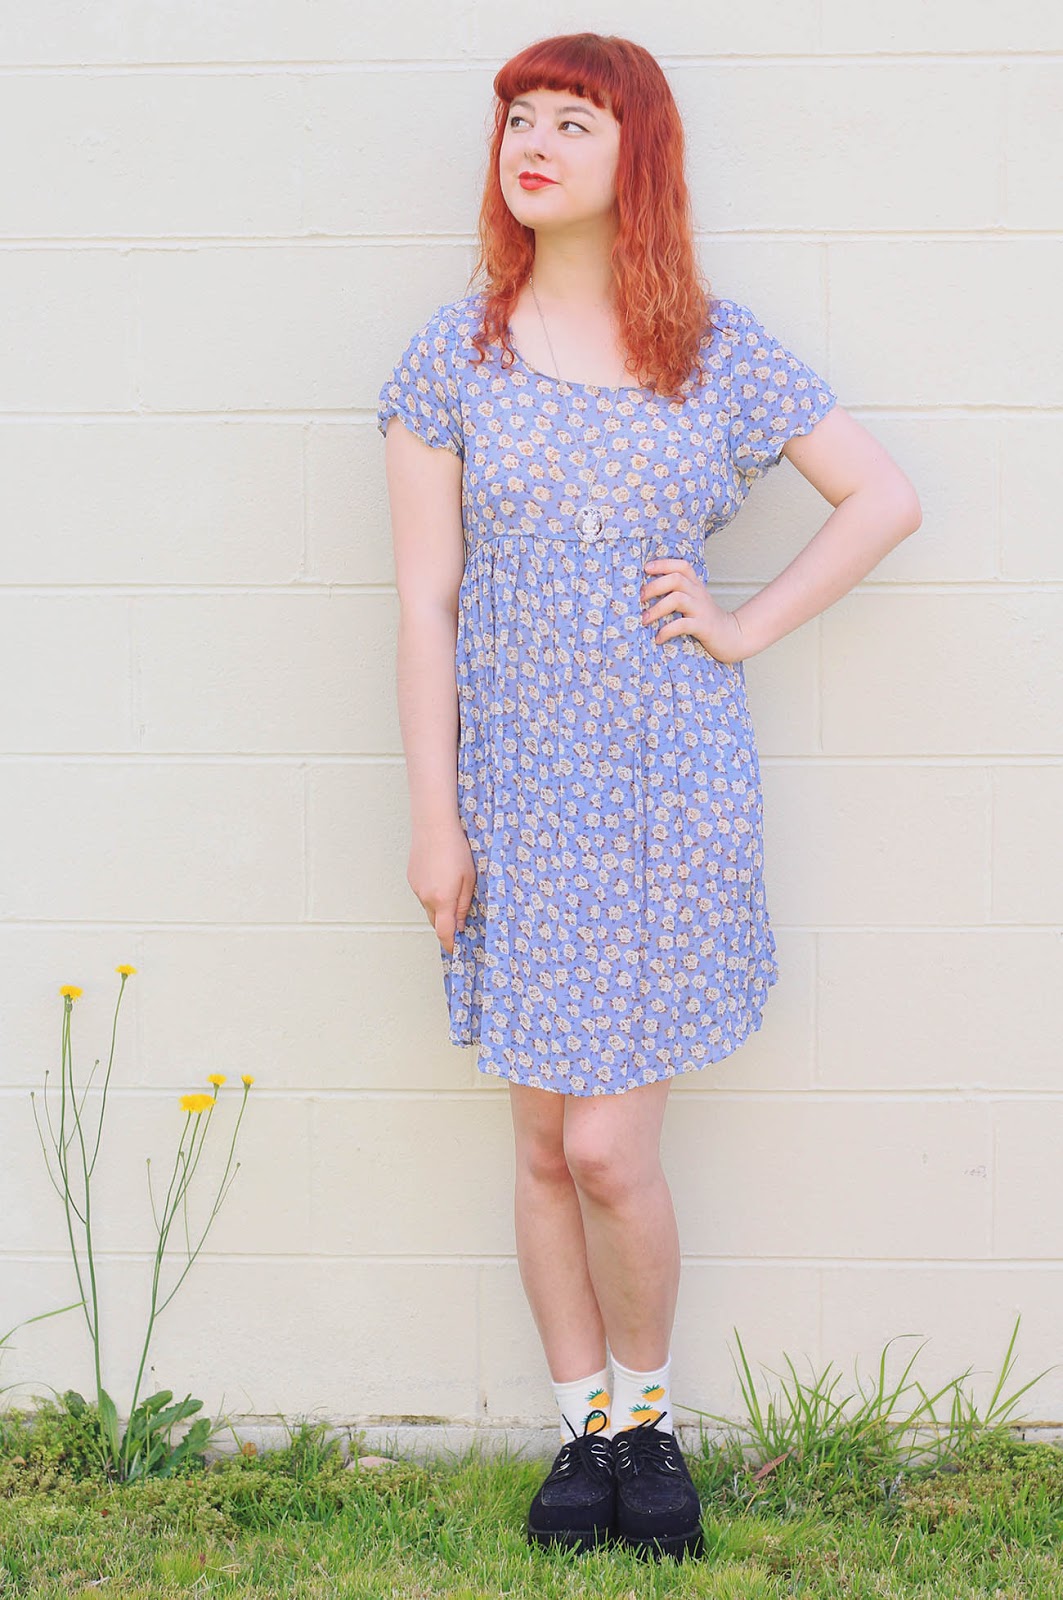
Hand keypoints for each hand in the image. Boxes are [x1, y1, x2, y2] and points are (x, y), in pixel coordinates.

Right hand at [407, 820, 476, 955]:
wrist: (434, 827)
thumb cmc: (455, 849)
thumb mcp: (469, 879)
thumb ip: (464, 905)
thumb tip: (460, 924)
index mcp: (442, 900)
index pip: (444, 933)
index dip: (450, 944)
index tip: (455, 950)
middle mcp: (426, 898)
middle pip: (436, 922)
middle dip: (447, 925)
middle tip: (460, 919)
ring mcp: (416, 888)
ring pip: (429, 908)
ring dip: (440, 907)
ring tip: (452, 889)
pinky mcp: (412, 879)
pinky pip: (423, 894)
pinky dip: (432, 894)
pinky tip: (441, 878)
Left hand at [640, 557, 750, 663]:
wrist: (731, 637)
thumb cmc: (705, 620)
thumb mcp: (693, 601)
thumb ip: (677, 593)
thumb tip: (646, 592)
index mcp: (695, 586)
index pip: (681, 566)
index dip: (664, 564)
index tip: (646, 569)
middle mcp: (698, 594)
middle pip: (676, 579)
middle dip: (654, 586)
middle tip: (640, 598)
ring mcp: (701, 609)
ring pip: (677, 599)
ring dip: (657, 609)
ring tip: (644, 619)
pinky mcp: (703, 626)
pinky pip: (683, 624)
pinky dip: (667, 630)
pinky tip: (658, 638)